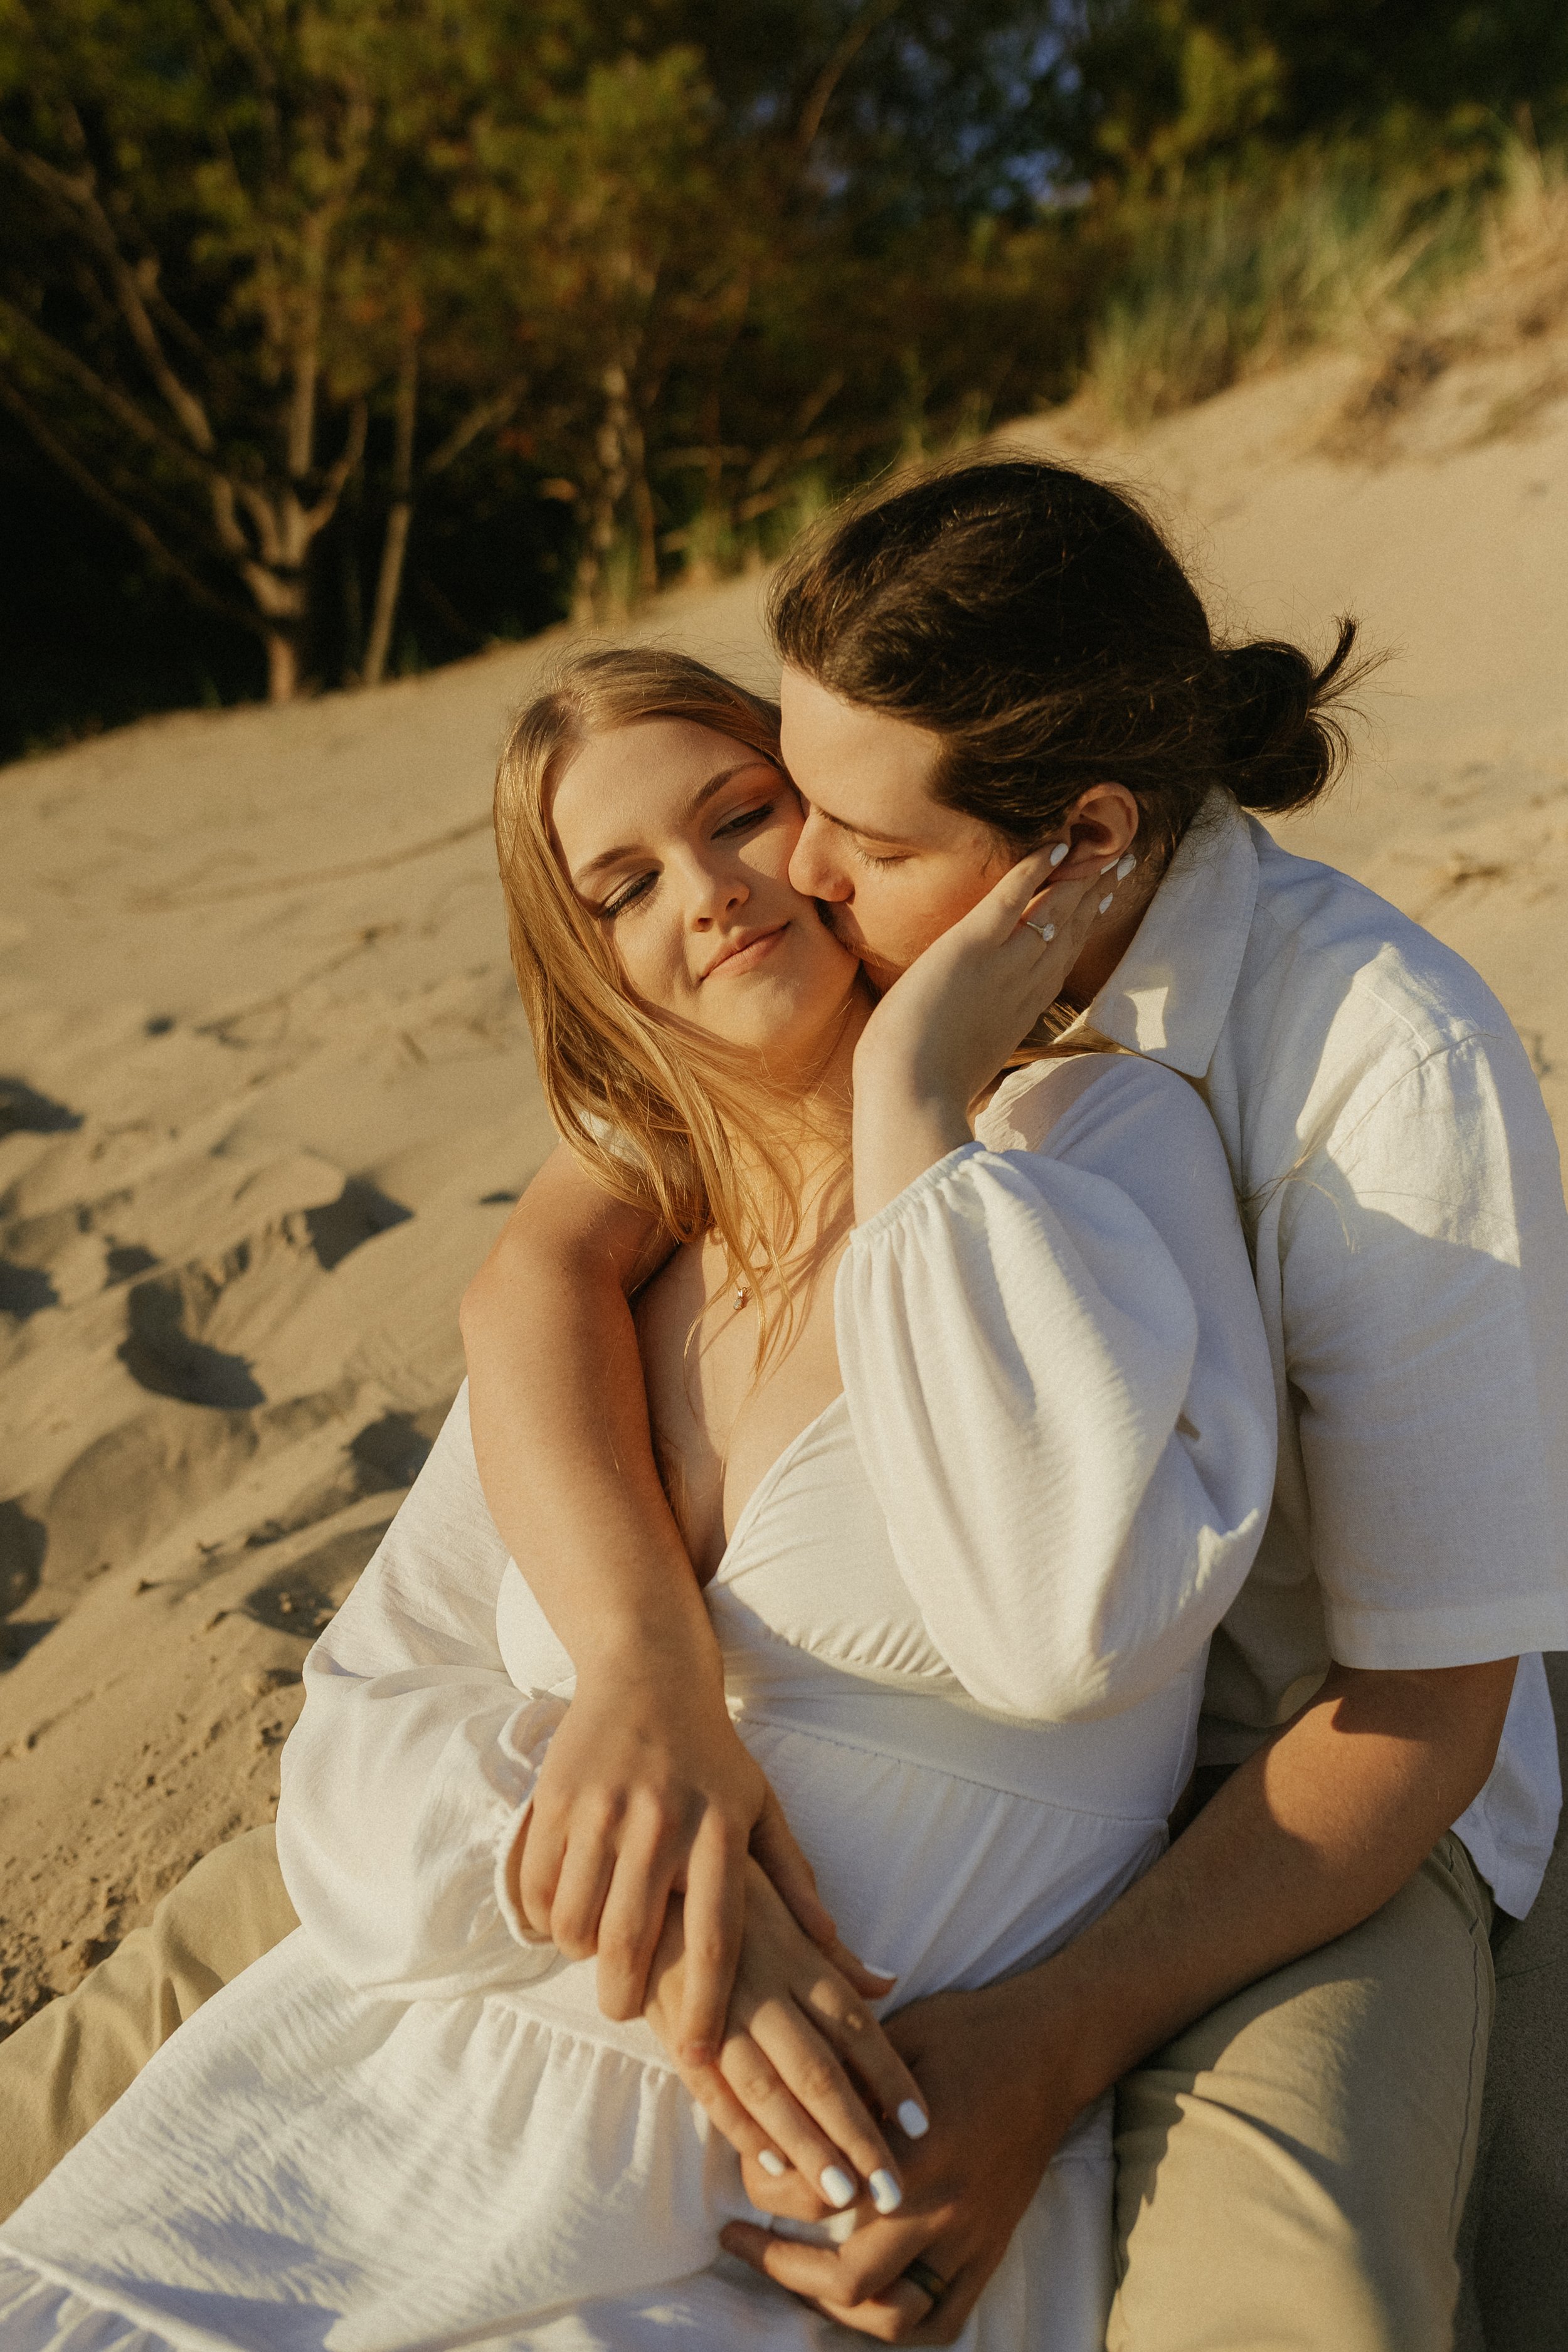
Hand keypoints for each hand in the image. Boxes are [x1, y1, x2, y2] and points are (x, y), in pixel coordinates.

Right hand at [512, 1646, 837, 2061]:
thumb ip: (795, 1882)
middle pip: (633, 1942)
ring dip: (581, 1954)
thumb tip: (842, 1954)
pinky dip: (545, 1915)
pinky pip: (540, 1886)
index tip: (700, 2054)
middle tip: (625, 2008)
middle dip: (624, 1996)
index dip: (708, 2005)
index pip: (717, 1939)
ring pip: (578, 1921)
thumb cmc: (712, 1753)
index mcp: (720, 1832)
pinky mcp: (557, 1798)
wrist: (648, 1671)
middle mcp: (661, 1823)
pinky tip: (563, 1912)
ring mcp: (603, 1810)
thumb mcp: (762, 1807)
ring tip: (595, 1954)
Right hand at [644, 1859, 930, 2213]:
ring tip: (839, 2195)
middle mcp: (762, 1987)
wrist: (639, 1867)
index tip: (920, 2124)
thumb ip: (834, 1948)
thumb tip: (889, 1984)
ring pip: (766, 2089)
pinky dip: (738, 2128)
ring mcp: (716, 2010)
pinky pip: (709, 2087)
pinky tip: (768, 2167)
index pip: (854, 2022)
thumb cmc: (723, 1879)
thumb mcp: (783, 1893)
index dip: (890, 2073)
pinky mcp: (673, 2026)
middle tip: (891, 2188)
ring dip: (805, 2146)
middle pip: (818, 2069)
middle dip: (856, 2133)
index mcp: (795, 1954)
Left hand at [721, 1971, 1091, 2343]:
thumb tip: (781, 2121)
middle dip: (783, 2268)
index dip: (766, 2192)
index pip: (819, 2200)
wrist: (1049, 2048)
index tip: (740, 2177)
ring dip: (836, 2309)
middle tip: (741, 2241)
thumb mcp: (894, 2042)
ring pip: (896, 2316)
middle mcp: (944, 2208)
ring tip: (795, 2279)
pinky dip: (900, 2324)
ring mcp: (972, 2238)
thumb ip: (844, 2090)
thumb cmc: (967, 2031)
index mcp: (914, 2150)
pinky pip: (944, 2320)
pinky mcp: (992, 2250)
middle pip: (849, 2279)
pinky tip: (863, 2303)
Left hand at [851, 842, 1135, 1221]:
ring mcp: (1003, 965)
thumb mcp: (962, 1063)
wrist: (911, 1096)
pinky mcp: (972, 948)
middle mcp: (1024, 986)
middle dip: (1095, 896)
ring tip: (1100, 847)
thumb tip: (967, 1046)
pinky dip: (1035, 870)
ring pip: (1054, 911)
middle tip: (1119, 863)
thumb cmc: (922, 1089)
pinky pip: (1012, 898)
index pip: (1060, 960)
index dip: (1083, 929)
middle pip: (1069, 932)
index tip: (1101, 903)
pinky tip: (1056, 846)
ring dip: (1078, 876)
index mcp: (1021, 1013)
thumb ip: (974, 1043)